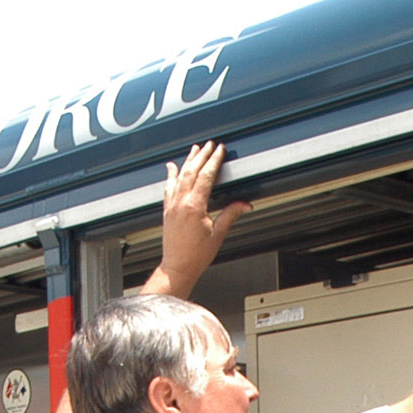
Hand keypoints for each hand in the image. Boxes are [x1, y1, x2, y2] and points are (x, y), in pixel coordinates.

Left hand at [147, 142, 251, 297]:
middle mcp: (181, 203)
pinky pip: (168, 187)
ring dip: (188, 161)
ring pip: (179, 176)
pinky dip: (171, 175)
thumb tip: (245, 204)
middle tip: (209, 144)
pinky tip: (172, 167)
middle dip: (202, 156)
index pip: (206, 176)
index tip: (219, 150)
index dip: (214, 161)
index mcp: (195, 206)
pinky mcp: (167, 211)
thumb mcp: (218, 234)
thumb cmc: (196, 255)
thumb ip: (231, 215)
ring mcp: (172, 205)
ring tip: (194, 149)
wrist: (177, 267)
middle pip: (192, 171)